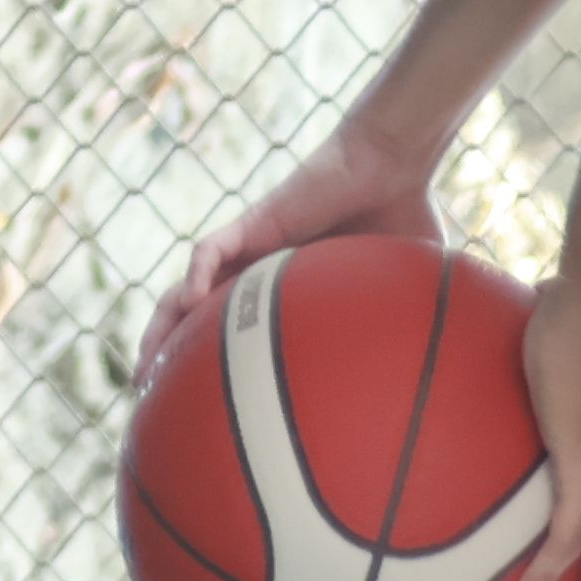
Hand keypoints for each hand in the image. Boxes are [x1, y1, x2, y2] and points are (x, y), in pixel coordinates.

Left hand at [137, 126, 452, 384]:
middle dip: (167, 358)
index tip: (194, 413)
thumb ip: (403, 333)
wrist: (393, 167)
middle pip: (193, 321)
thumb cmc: (401, 221)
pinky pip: (210, 249)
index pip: (232, 337)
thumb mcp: (399, 295)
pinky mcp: (252, 222)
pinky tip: (191, 301)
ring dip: (162, 325)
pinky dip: (195, 274)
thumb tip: (434, 383)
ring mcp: (249, 248)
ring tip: (145, 365)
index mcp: (282, 295)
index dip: (209, 370)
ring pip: (186, 290)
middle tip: (149, 398)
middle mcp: (255, 274)